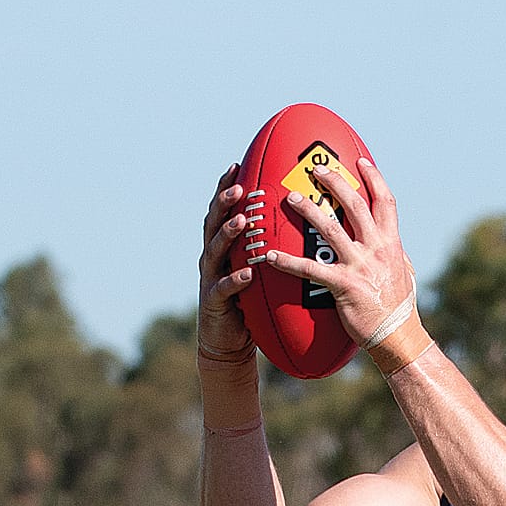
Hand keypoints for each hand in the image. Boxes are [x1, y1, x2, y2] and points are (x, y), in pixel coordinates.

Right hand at [198, 167, 257, 365]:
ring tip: (241, 222)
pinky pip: (224, 288)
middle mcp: (212, 257)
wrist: (229, 340)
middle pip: (213, 222)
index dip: (226, 187)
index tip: (237, 165)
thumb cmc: (248, 300)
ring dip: (227, 234)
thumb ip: (266, 244)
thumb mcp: (257, 266)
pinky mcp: (213, 302)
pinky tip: (247, 273)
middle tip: (238, 189)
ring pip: (215, 251)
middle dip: (224, 203)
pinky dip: (235, 280)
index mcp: (223, 245)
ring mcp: (210, 278)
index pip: (222, 210)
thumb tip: (295, 219)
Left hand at [261, 156, 415, 348]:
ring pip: (330, 229)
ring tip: (291, 199)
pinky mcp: (343, 285)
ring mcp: (359, 265)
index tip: (360, 161)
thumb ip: (395, 254)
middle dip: (335, 182)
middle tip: (315, 169)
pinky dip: (288, 262)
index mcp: (392, 242)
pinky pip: (310, 269)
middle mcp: (376, 248)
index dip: (373, 178)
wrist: (396, 335)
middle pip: (354, 205)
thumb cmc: (398, 307)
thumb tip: (394, 244)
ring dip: (309, 211)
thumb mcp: (404, 273)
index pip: (385, 201)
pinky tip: (269, 257)